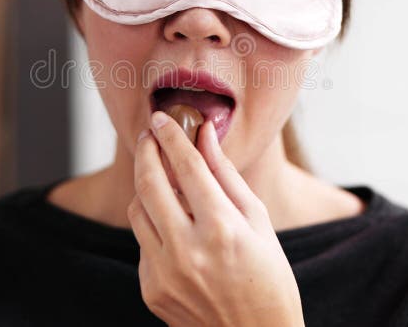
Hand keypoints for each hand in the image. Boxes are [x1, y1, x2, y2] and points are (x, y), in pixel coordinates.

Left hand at [127, 111, 304, 326]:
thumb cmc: (269, 279)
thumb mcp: (258, 222)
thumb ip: (226, 175)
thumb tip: (205, 134)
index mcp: (222, 230)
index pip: (187, 167)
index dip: (171, 136)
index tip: (162, 118)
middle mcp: (187, 250)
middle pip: (150, 183)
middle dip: (146, 151)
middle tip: (149, 136)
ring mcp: (164, 273)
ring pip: (138, 211)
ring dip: (147, 188)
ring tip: (164, 180)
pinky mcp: (150, 290)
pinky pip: (142, 243)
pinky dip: (155, 227)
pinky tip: (176, 230)